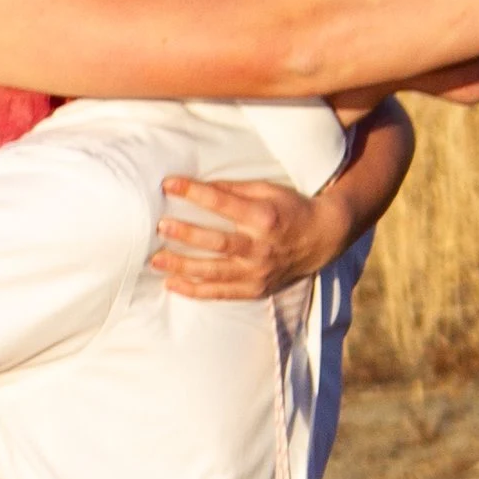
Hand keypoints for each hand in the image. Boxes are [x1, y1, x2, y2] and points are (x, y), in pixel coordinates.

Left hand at [151, 173, 350, 299]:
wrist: (322, 238)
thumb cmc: (291, 209)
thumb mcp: (267, 190)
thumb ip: (234, 189)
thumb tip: (200, 187)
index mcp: (263, 217)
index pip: (222, 202)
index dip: (194, 192)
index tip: (169, 184)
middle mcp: (260, 247)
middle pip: (217, 242)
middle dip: (185, 234)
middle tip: (160, 227)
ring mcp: (258, 272)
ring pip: (214, 272)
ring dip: (183, 266)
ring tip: (156, 260)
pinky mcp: (256, 289)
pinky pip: (221, 293)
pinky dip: (195, 290)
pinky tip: (173, 284)